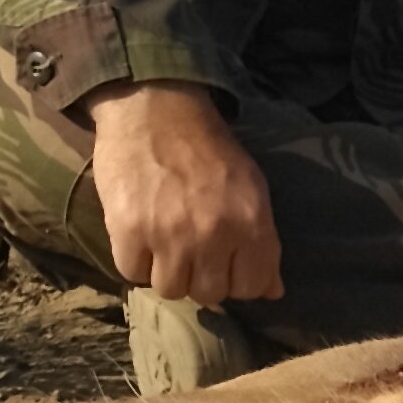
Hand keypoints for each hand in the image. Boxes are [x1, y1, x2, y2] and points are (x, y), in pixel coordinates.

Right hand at [83, 82, 282, 303]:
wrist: (155, 108)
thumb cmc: (207, 148)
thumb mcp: (250, 188)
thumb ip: (263, 242)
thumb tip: (273, 292)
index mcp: (251, 222)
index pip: (252, 287)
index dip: (236, 279)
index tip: (223, 262)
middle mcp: (214, 233)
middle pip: (209, 294)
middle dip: (200, 276)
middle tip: (189, 247)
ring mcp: (170, 234)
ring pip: (170, 290)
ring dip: (165, 271)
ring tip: (162, 239)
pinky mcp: (129, 231)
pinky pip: (132, 273)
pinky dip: (134, 259)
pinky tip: (139, 233)